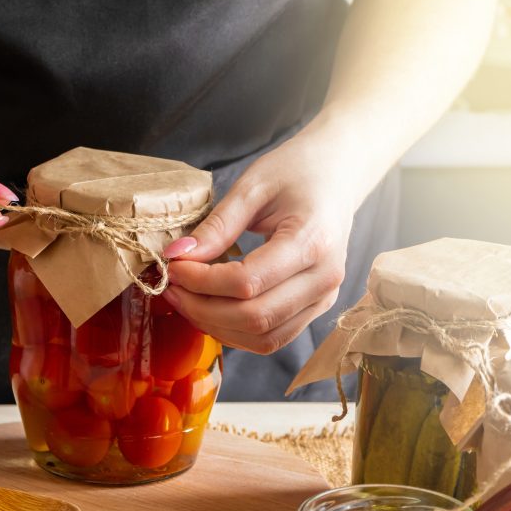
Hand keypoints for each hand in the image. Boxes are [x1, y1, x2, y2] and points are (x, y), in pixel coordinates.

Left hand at [162, 122, 371, 353]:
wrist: (338, 175)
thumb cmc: (297, 171)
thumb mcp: (253, 186)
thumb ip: (218, 225)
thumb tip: (179, 255)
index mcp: (313, 241)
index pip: (248, 282)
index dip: (202, 281)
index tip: (174, 265)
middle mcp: (325, 279)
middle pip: (256, 318)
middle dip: (203, 308)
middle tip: (172, 287)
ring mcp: (325, 298)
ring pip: (264, 338)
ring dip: (217, 326)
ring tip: (186, 299)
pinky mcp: (316, 308)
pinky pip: (273, 337)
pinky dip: (236, 331)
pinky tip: (210, 309)